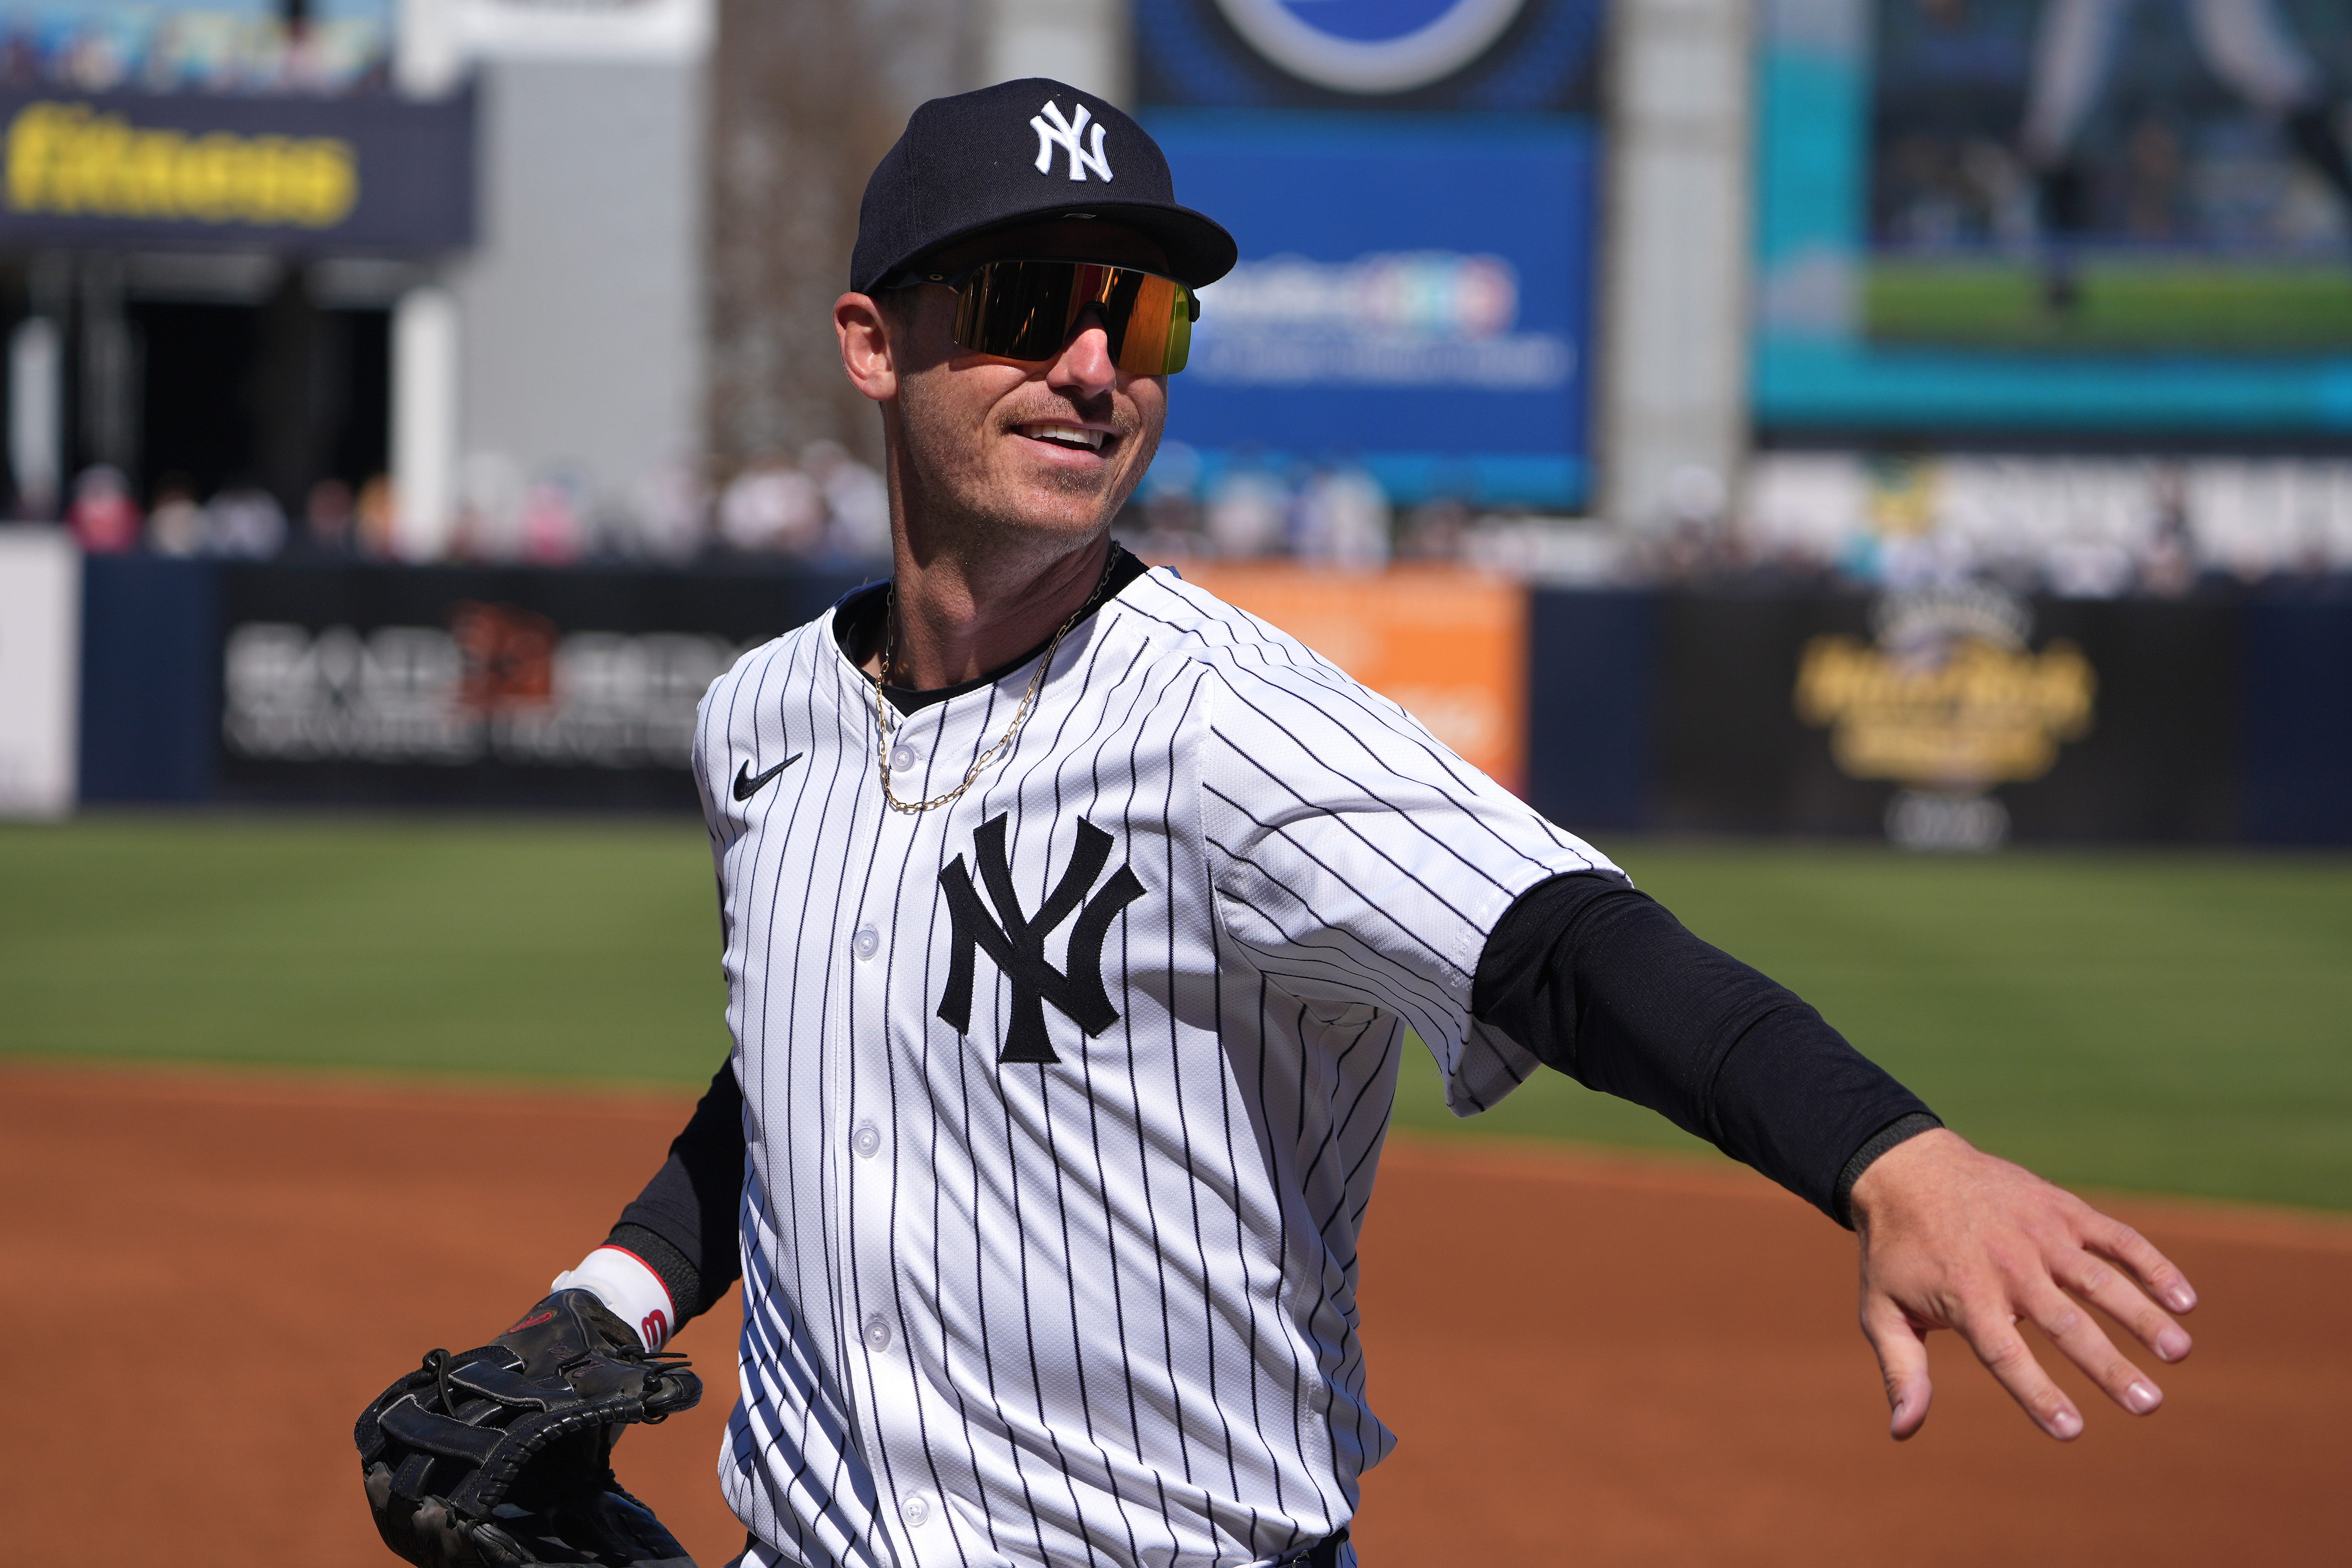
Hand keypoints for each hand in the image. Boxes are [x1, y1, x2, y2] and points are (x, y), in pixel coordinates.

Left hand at [1849, 1128, 2196, 1440]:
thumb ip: (1901, 1371)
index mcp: (1966, 1297)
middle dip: (2108, 1366)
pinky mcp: (2062, 1208)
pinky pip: (2115, 1237)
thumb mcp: (1881, 1310)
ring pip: (2099, 1279)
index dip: (2036, 1392)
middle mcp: (2008, 1266)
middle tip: (2148, 1404)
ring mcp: (2039, 1233)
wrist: (1904, 1168)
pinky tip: (2186, 1299)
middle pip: (2064, 1323)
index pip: (2006, 1355)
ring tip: (2179, 1352)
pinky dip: (2152, 1264)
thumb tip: (1902, 1432)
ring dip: (2142, 1316)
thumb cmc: (1896, 1251)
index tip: (2070, 1430)